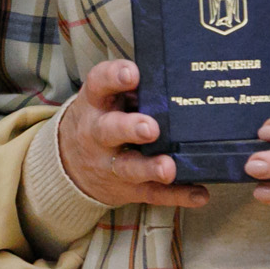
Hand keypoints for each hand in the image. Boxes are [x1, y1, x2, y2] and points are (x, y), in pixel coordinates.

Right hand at [56, 59, 211, 210]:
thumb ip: (133, 90)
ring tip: (168, 168)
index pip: (100, 84)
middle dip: (130, 128)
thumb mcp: (106, 98)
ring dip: (150, 168)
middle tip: (151, 128)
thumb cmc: (101, 119)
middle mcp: (99, 133)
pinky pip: (154, 193)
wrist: (70, 164)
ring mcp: (113, 164)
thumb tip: (175, 77)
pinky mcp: (129, 188)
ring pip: (130, 167)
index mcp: (96, 103)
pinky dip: (178, 195)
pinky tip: (199, 194)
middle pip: (110, 130)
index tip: (132, 73)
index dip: (114, 77)